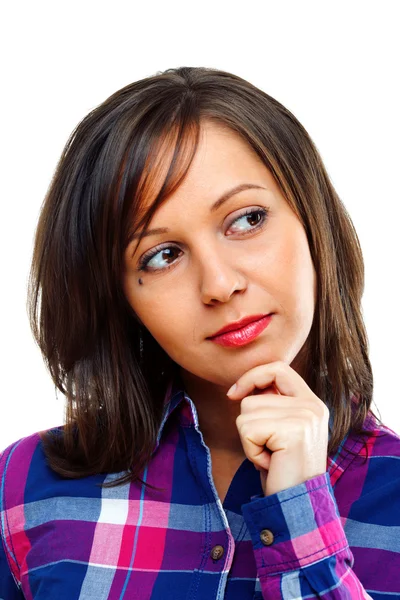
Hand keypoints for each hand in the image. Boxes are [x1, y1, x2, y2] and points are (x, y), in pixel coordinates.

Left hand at [227, 361, 329, 496]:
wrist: (297, 506)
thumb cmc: (283, 470)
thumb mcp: (280, 430)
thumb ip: (271, 405)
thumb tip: (240, 390)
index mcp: (312, 402)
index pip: (278, 368)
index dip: (252, 377)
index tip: (233, 394)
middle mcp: (312, 406)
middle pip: (253, 397)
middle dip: (250, 427)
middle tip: (270, 450)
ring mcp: (305, 417)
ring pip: (246, 413)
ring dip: (249, 440)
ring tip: (270, 456)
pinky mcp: (293, 431)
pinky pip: (248, 429)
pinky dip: (250, 450)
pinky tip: (269, 463)